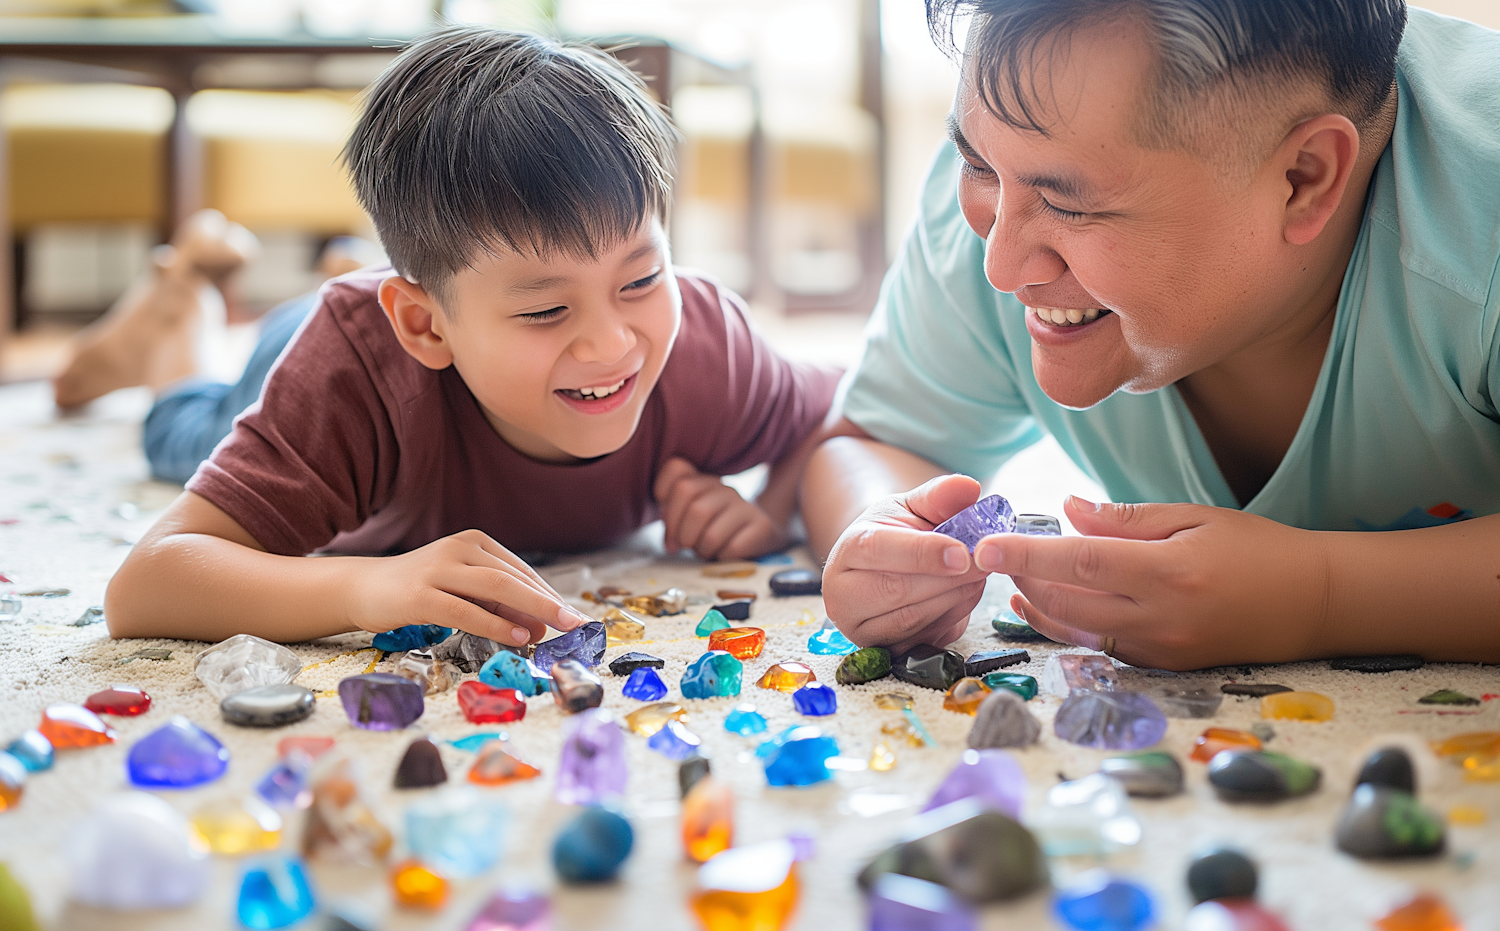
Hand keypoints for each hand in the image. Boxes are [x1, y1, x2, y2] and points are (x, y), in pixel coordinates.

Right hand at [348, 529, 591, 645]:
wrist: (363, 589)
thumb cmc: (420, 591)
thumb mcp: (464, 593)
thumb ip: (499, 605)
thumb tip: (539, 628)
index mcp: (474, 542)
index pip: (520, 570)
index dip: (548, 595)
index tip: (573, 617)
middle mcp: (458, 548)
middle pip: (513, 577)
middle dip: (548, 602)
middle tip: (576, 624)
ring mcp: (437, 569)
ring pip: (494, 588)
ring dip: (529, 610)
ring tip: (554, 630)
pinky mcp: (419, 595)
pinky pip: (465, 610)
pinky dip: (495, 623)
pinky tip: (518, 636)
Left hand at [654, 457, 791, 560]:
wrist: (758, 536)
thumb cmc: (714, 530)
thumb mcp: (688, 520)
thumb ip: (672, 521)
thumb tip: (671, 544)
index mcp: (701, 480)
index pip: (675, 469)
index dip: (665, 499)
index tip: (670, 525)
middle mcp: (723, 487)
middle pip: (692, 506)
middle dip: (681, 534)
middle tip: (685, 546)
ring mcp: (744, 505)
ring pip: (710, 534)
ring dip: (702, 550)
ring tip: (706, 550)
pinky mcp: (761, 525)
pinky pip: (732, 549)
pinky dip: (722, 558)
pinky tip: (725, 554)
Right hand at [822, 474, 990, 653]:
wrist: (881, 571)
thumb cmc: (896, 535)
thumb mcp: (913, 507)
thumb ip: (940, 496)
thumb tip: (969, 488)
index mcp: (848, 549)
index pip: (880, 550)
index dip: (923, 553)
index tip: (962, 552)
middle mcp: (843, 594)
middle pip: (896, 590)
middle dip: (948, 578)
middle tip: (984, 563)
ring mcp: (860, 628)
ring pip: (914, 619)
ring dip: (956, 597)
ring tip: (977, 575)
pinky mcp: (884, 652)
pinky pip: (925, 640)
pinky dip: (953, 618)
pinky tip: (963, 595)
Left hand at [974, 497, 1329, 669]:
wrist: (1315, 603)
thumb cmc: (1256, 548)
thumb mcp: (1194, 517)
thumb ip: (1126, 519)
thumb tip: (1067, 512)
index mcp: (1168, 572)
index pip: (1079, 563)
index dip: (1027, 555)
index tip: (986, 546)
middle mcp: (1161, 618)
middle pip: (1068, 603)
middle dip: (1024, 580)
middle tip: (997, 557)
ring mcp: (1163, 649)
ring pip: (1078, 632)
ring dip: (1039, 608)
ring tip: (1014, 584)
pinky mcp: (1166, 667)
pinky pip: (1103, 648)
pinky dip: (1070, 627)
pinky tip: (1052, 608)